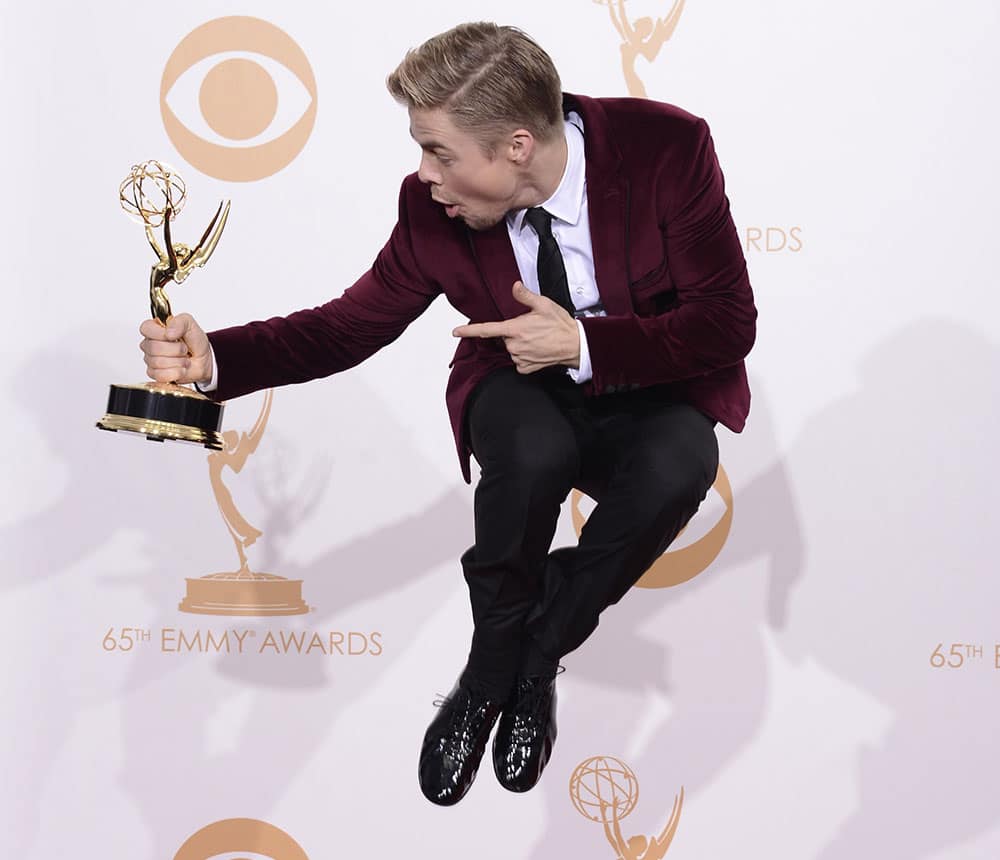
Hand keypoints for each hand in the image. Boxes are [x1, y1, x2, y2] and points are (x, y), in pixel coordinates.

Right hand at [139, 312, 212, 384]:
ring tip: (184, 358)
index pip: (146, 328)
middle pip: (153, 348)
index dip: (159, 333)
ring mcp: (150, 360)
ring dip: (178, 361)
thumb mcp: (190, 324)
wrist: (203, 360)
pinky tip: (181, 369)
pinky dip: (176, 372)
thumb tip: (168, 332)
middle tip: (184, 349)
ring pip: (158, 362)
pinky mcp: (155, 374)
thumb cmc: (194, 341)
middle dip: (176, 349)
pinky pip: (161, 375)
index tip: (173, 336)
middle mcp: (150, 344)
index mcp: (155, 328)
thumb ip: (180, 322)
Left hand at [452, 282, 579, 373]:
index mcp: (515, 329)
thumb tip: (515, 287)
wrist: (575, 345)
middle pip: (504, 338)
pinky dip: (524, 355)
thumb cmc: (560, 325)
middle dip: (513, 332)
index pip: (486, 329)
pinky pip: (518, 361)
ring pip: (511, 349)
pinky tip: (536, 350)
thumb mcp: (544, 304)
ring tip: (537, 338)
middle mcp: (515, 345)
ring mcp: (520, 357)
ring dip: (520, 343)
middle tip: (531, 328)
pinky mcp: (526, 367)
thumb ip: (525, 296)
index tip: (455, 332)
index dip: (469, 330)